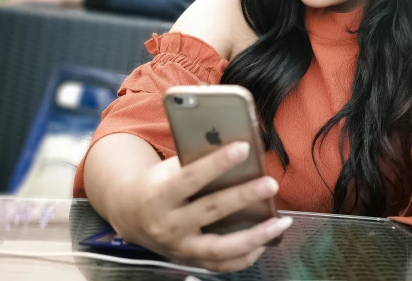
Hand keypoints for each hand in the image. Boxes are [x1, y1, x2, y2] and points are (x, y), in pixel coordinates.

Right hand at [113, 142, 291, 271]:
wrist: (130, 214)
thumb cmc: (158, 182)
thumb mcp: (167, 168)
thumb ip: (196, 161)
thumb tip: (239, 149)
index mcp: (159, 195)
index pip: (190, 177)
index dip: (217, 163)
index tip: (244, 147)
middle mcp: (168, 225)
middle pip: (210, 211)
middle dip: (244, 196)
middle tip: (271, 183)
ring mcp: (179, 247)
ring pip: (221, 247)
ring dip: (255, 235)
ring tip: (281, 221)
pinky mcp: (189, 261)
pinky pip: (222, 265)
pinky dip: (246, 255)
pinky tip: (267, 241)